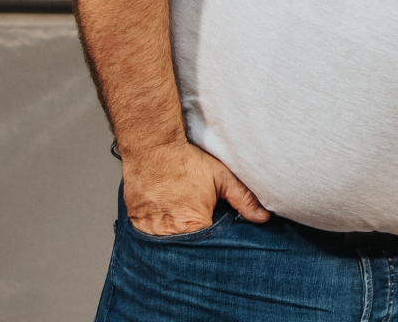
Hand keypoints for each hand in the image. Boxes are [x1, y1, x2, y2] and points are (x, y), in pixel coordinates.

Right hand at [121, 140, 267, 235]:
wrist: (154, 148)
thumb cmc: (188, 162)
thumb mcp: (221, 177)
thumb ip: (243, 199)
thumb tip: (263, 218)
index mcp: (192, 224)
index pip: (206, 249)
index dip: (212, 246)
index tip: (216, 241)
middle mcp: (168, 231)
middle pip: (184, 250)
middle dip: (193, 247)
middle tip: (199, 233)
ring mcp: (148, 228)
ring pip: (164, 245)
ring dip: (173, 241)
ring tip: (180, 226)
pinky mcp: (135, 222)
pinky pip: (148, 236)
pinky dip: (157, 233)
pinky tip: (164, 221)